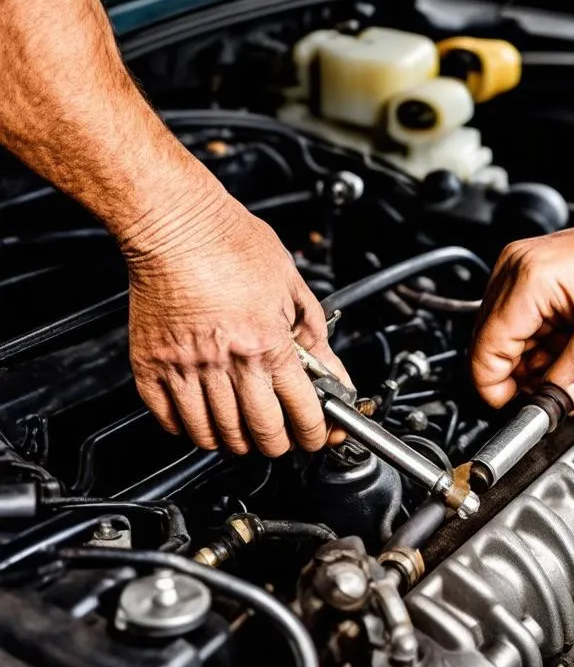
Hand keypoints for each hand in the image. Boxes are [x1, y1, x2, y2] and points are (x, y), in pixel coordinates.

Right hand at [125, 192, 349, 456]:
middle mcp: (227, 360)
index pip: (300, 411)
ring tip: (244, 432)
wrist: (175, 221)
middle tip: (282, 438)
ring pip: (214, 434)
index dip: (315, 433)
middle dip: (278, 445)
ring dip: (235, 442)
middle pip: (259, 433)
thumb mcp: (291, 286)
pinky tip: (202, 419)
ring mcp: (185, 367)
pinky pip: (169, 419)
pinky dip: (188, 429)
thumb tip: (330, 368)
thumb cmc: (231, 242)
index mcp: (267, 342)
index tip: (317, 436)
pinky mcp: (151, 365)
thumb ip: (313, 333)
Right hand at [471, 204, 573, 408]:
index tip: (521, 409)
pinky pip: (539, 336)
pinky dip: (560, 355)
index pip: (488, 344)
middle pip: (500, 348)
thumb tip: (562, 398)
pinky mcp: (548, 293)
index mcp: (528, 276)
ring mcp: (532, 283)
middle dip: (534, 378)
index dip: (497, 385)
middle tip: (568, 392)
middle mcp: (521, 275)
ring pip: (522, 347)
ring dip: (552, 369)